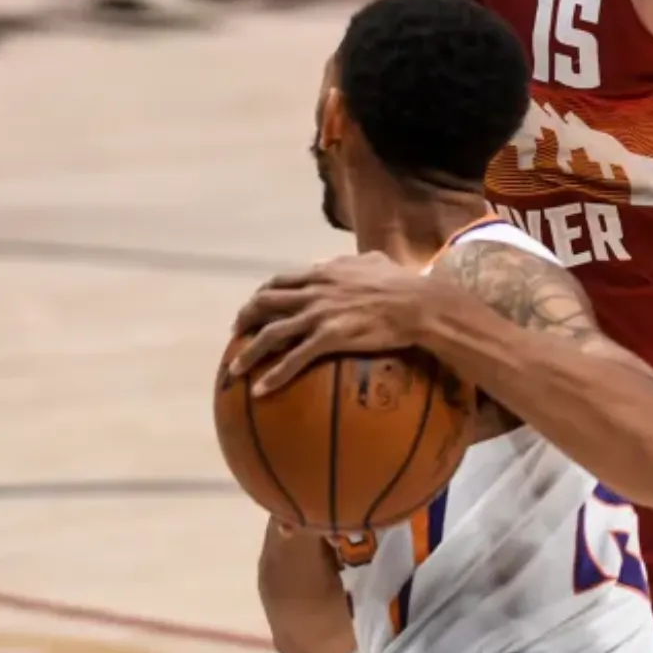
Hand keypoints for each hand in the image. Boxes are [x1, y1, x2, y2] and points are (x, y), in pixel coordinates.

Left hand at [230, 253, 429, 395]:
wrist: (416, 303)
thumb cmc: (403, 283)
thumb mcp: (374, 261)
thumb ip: (354, 261)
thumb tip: (348, 262)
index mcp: (322, 273)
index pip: (280, 281)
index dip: (261, 294)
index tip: (253, 307)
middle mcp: (314, 291)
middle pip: (265, 304)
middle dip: (244, 319)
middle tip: (236, 334)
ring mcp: (319, 314)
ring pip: (271, 333)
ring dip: (248, 352)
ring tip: (235, 369)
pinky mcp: (329, 337)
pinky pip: (293, 359)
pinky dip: (274, 375)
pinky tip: (261, 391)